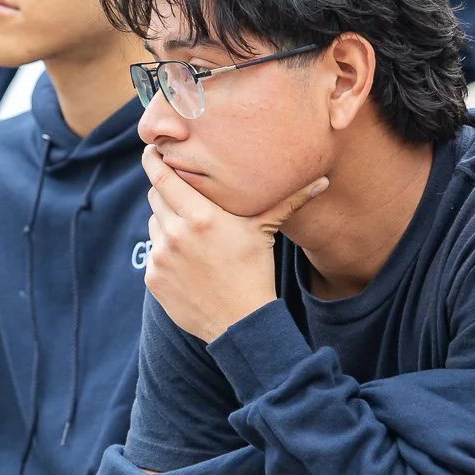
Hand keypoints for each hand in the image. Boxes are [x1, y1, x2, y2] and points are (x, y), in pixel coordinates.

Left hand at [140, 145, 325, 342]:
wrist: (241, 323)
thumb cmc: (256, 271)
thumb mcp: (265, 231)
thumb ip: (287, 201)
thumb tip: (323, 180)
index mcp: (201, 216)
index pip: (163, 178)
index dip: (153, 161)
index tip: (151, 150)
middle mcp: (176, 233)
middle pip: (155, 197)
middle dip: (165, 191)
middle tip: (180, 192)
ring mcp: (161, 257)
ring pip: (154, 224)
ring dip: (167, 222)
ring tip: (193, 235)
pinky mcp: (153, 277)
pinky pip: (154, 252)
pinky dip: (166, 251)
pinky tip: (188, 261)